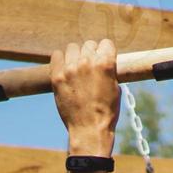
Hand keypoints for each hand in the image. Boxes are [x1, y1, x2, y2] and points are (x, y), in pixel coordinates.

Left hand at [52, 39, 120, 154]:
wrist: (89, 130)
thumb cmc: (106, 112)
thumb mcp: (116, 88)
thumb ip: (109, 70)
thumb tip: (104, 58)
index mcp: (105, 64)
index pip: (106, 43)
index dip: (106, 51)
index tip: (104, 58)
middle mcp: (87, 63)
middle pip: (89, 44)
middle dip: (92, 53)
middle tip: (91, 67)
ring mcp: (70, 69)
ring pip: (72, 47)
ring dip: (76, 55)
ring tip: (77, 68)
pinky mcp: (57, 76)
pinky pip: (56, 55)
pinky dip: (61, 59)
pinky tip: (66, 69)